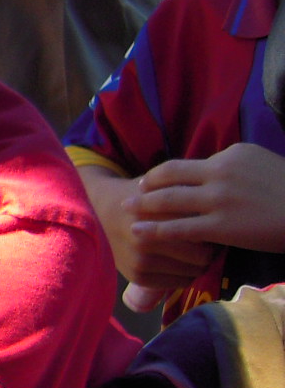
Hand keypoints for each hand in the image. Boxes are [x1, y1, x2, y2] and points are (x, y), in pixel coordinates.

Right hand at [80, 167, 214, 291]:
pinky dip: (187, 274)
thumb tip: (225, 206)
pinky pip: (178, 282)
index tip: (220, 225)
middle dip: (213, 249)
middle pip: (203, 255)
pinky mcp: (136, 275)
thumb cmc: (143, 195)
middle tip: (215, 242)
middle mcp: (146, 238)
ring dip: (201, 263)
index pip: (205, 230)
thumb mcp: (164, 185)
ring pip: (193, 272)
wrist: (101, 211)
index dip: (219, 230)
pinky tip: (185, 263)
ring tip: (200, 252)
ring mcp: (140, 259)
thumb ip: (190, 193)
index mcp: (155, 212)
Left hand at [132, 144, 284, 254]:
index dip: (165, 173)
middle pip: (169, 176)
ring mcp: (219, 199)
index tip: (153, 180)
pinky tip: (139, 233)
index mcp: (232, 154)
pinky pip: (179, 228)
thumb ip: (235, 167)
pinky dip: (155, 230)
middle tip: (130, 192)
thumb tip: (214, 170)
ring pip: (168, 200)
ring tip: (126, 211)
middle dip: (146, 185)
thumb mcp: (262, 165)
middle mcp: (221, 171)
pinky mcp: (222, 225)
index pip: (189, 163)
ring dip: (143, 206)